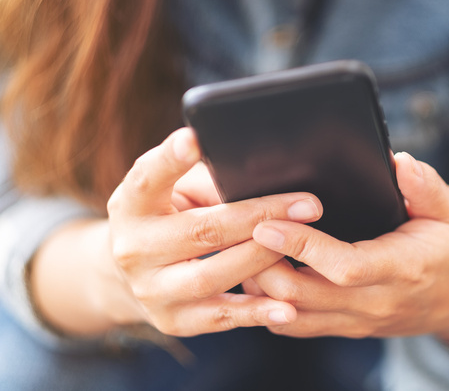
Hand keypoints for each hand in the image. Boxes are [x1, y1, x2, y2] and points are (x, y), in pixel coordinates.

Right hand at [101, 128, 324, 335]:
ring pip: (212, 276)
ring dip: (262, 258)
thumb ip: (210, 181)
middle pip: (202, 231)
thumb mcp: (178, 189)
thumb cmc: (172, 216)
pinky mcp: (172, 320)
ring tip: (299, 244)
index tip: (195, 138)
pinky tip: (287, 308)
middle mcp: (132, 249)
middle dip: (260, 217)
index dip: (170, 158)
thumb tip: (264, 177)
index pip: (147, 178)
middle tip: (306, 206)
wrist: (134, 274)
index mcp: (130, 205)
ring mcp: (150, 290)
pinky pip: (220, 318)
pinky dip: (256, 312)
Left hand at [244, 152, 448, 340]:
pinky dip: (272, 306)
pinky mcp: (348, 328)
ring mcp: (360, 321)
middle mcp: (377, 302)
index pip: (345, 266)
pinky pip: (300, 326)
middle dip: (264, 267)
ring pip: (295, 317)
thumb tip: (398, 163)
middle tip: (239, 233)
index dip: (303, 245)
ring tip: (241, 252)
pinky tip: (258, 278)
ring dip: (262, 289)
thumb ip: (426, 186)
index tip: (268, 221)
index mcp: (403, 268)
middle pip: (306, 296)